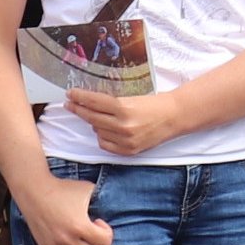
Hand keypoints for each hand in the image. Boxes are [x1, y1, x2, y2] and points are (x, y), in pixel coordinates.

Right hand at [18, 174, 113, 244]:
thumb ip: (103, 200)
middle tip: (90, 229)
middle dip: (98, 242)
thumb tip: (117, 207)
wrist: (34, 190)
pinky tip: (71, 244)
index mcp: (80, 226)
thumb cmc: (63, 189)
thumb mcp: (88, 189)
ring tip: (80, 235)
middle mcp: (68, 240)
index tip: (97, 221)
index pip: (106, 243)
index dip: (106, 231)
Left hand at [66, 88, 189, 156]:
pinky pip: (104, 144)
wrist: (173, 117)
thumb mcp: (131, 98)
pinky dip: (102, 136)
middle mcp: (123, 126)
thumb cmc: (154, 104)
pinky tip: (106, 129)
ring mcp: (125, 140)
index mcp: (124, 108)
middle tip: (70, 104)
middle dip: (79, 109)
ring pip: (97, 131)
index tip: (70, 94)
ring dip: (94, 123)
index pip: (94, 102)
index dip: (80, 97)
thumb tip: (87, 103)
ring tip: (99, 116)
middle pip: (92, 117)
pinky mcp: (128, 151)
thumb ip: (110, 103)